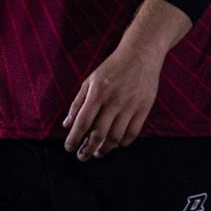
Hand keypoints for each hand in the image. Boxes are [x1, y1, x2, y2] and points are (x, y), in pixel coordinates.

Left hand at [62, 0, 190, 159]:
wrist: (141, 54)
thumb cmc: (112, 67)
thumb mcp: (90, 80)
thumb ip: (77, 102)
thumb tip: (67, 124)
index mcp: (97, 93)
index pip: (82, 122)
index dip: (74, 139)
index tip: (69, 148)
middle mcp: (113, 101)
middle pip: (98, 134)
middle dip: (88, 149)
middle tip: (82, 156)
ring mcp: (130, 106)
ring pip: (115, 137)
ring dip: (104, 149)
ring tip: (98, 153)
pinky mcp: (143, 109)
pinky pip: (132, 133)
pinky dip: (122, 143)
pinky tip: (116, 144)